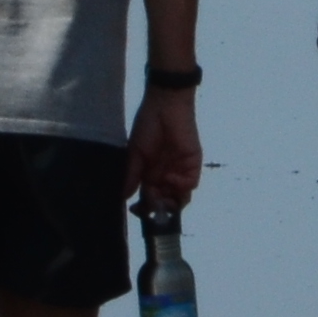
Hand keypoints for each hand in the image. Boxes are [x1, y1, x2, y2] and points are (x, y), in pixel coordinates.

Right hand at [128, 85, 200, 210]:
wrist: (165, 106)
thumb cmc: (147, 126)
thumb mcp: (135, 152)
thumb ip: (132, 175)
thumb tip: (124, 197)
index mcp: (151, 174)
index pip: (150, 198)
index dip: (145, 207)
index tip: (136, 210)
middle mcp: (166, 176)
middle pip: (166, 202)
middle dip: (159, 208)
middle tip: (151, 205)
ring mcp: (181, 171)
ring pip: (180, 197)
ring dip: (171, 200)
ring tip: (161, 196)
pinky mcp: (193, 164)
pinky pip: (190, 183)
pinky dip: (180, 186)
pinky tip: (169, 178)